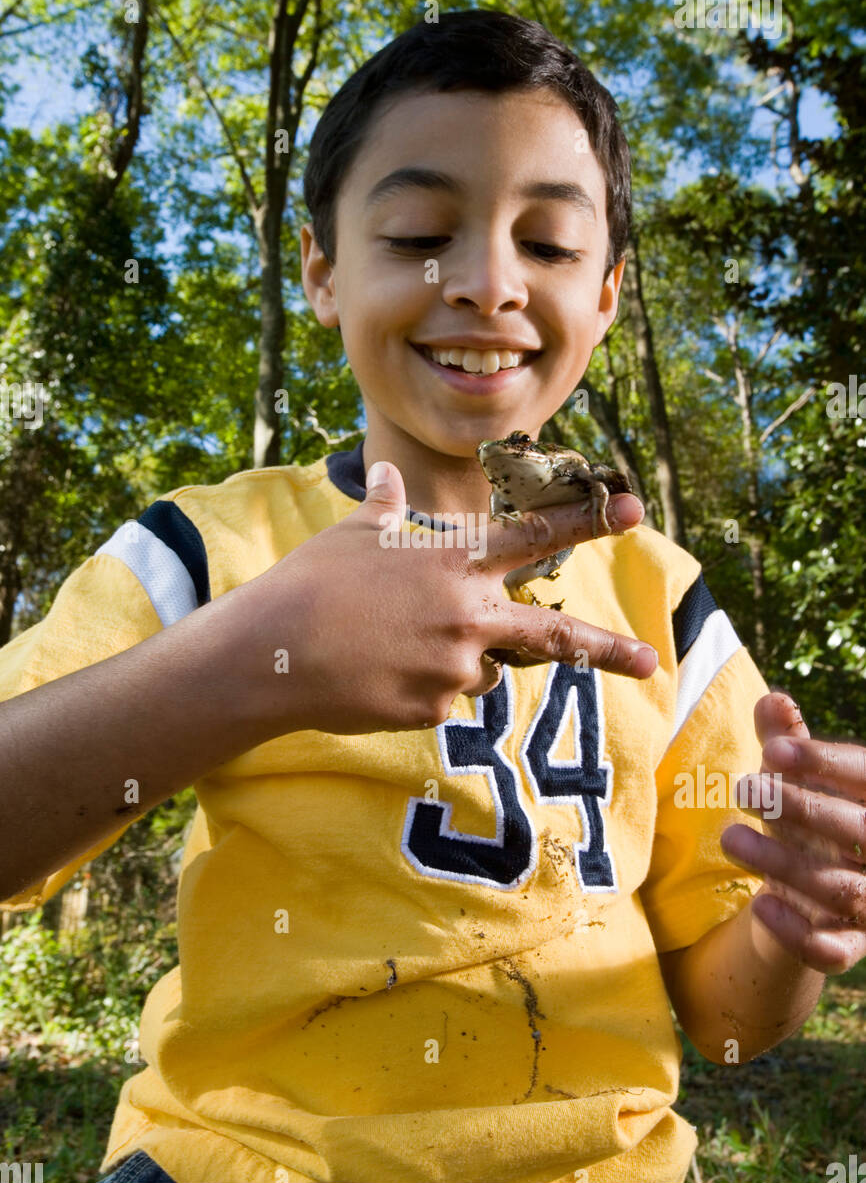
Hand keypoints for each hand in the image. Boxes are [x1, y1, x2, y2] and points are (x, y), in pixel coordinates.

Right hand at [248, 460, 657, 735]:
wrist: (271, 653)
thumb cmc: (310, 582)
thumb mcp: (352, 534)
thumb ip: (384, 507)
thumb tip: (382, 473)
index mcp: (455, 562)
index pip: (534, 536)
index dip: (585, 521)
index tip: (631, 510)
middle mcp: (468, 614)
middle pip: (554, 635)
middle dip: (608, 648)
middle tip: (650, 661)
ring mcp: (454, 667)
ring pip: (484, 670)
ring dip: (461, 661)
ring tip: (396, 647)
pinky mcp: (433, 709)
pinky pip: (443, 700)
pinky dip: (421, 689)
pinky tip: (378, 676)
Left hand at [721, 690, 865, 974]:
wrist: (810, 890)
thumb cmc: (806, 817)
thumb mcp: (794, 779)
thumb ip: (785, 742)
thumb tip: (771, 701)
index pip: (864, 775)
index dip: (824, 761)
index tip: (774, 750)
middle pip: (856, 829)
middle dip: (800, 807)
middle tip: (744, 788)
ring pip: (841, 888)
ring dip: (784, 864)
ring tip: (730, 837)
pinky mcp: (853, 944)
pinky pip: (835, 950)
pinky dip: (800, 934)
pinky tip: (759, 906)